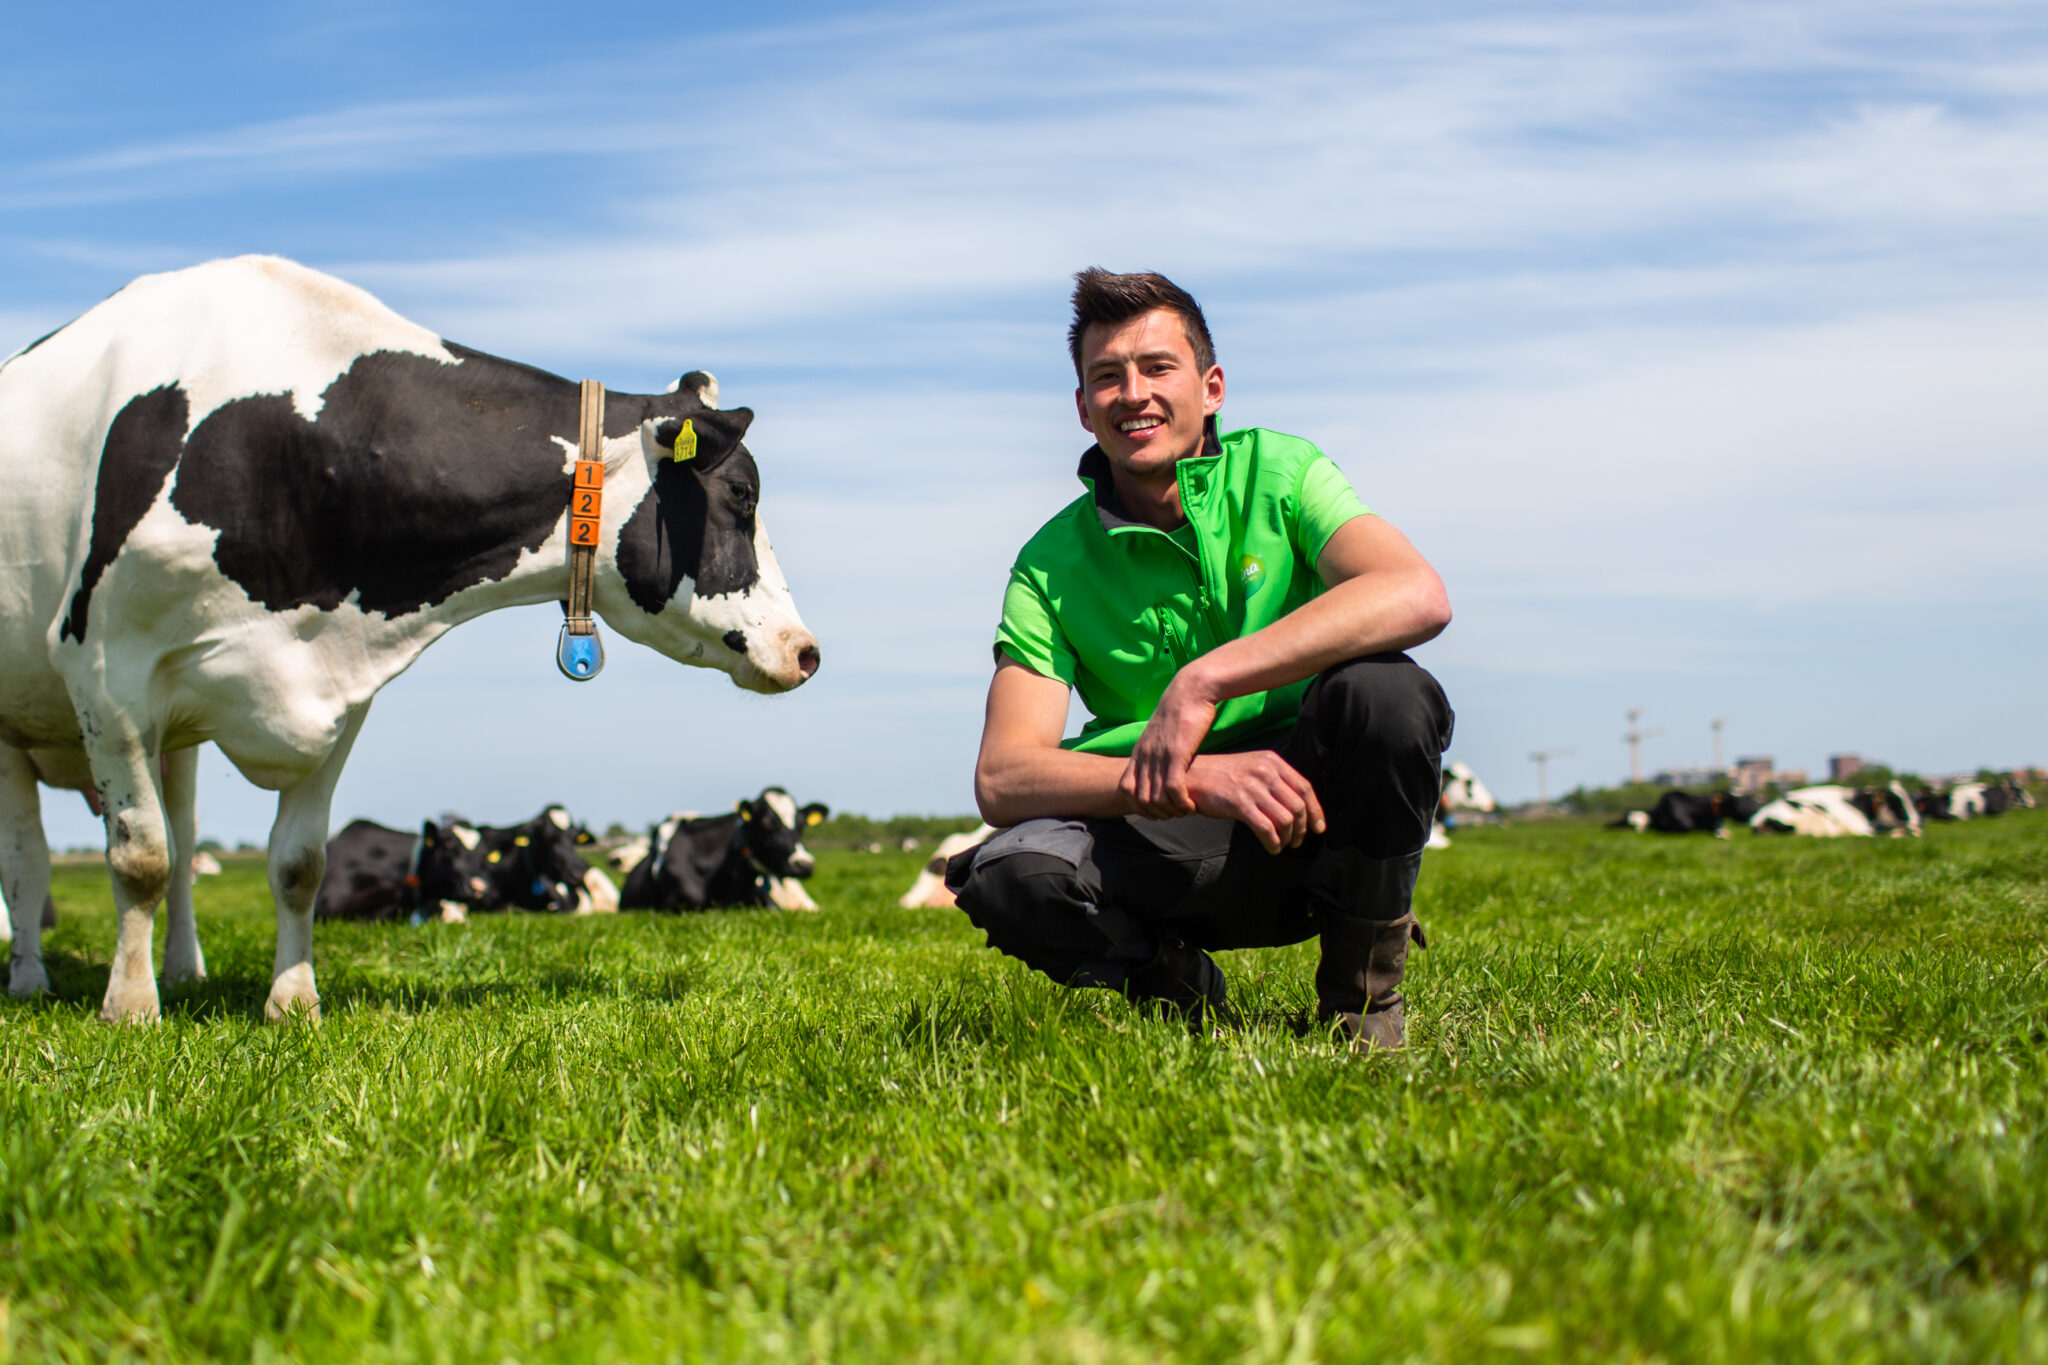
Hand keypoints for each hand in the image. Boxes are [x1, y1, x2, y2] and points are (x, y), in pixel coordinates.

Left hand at [1120, 674, 1219, 817]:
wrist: (1192, 689)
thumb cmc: (1182, 711)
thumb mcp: (1162, 732)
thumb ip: (1157, 749)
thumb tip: (1160, 764)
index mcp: (1139, 750)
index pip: (1125, 789)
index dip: (1138, 806)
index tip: (1156, 811)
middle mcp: (1145, 755)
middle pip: (1140, 798)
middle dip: (1156, 813)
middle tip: (1174, 815)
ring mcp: (1159, 755)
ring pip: (1156, 797)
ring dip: (1170, 810)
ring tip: (1184, 811)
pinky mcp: (1177, 753)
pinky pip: (1173, 788)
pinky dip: (1181, 803)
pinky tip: (1191, 806)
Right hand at [1184, 751, 1325, 854]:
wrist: (1192, 777)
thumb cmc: (1222, 775)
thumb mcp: (1253, 767)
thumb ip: (1275, 779)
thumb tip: (1297, 806)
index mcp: (1272, 761)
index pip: (1304, 787)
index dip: (1315, 810)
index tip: (1319, 827)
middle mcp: (1266, 772)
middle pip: (1298, 806)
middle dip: (1302, 829)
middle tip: (1297, 841)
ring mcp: (1253, 787)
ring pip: (1285, 819)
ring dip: (1288, 838)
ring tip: (1283, 845)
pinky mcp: (1240, 803)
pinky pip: (1266, 828)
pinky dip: (1273, 842)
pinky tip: (1271, 848)